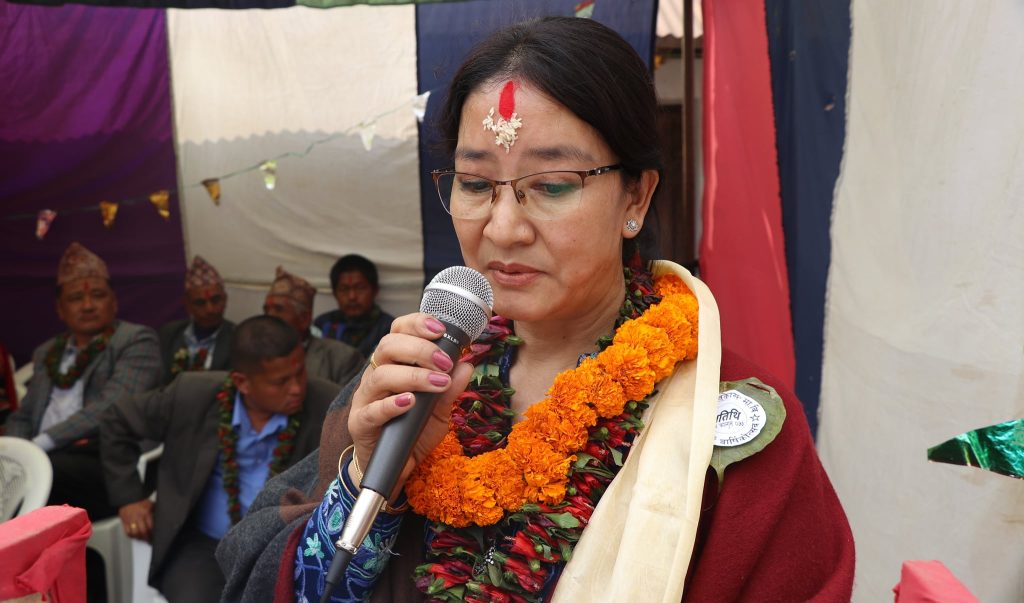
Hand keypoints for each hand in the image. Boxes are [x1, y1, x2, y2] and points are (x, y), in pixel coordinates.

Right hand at [119, 499, 153, 541]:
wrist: (129, 497)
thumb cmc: (141, 502)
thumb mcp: (151, 505)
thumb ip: (155, 513)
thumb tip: (161, 520)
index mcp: (146, 512)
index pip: (151, 526)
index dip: (153, 533)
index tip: (155, 536)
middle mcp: (138, 517)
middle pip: (143, 531)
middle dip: (147, 538)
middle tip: (149, 540)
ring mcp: (130, 520)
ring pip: (135, 533)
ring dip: (139, 538)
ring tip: (143, 539)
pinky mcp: (124, 521)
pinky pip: (127, 532)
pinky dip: (131, 536)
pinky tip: (135, 536)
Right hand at [349, 313, 473, 494]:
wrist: (394, 466)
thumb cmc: (414, 430)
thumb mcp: (439, 409)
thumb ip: (451, 388)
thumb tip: (467, 365)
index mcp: (394, 364)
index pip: (398, 332)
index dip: (416, 324)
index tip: (440, 328)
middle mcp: (376, 375)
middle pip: (388, 346)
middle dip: (420, 349)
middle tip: (444, 362)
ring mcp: (365, 399)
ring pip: (381, 375)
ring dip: (414, 375)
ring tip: (438, 383)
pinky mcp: (360, 423)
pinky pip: (372, 410)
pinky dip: (392, 404)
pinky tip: (410, 402)